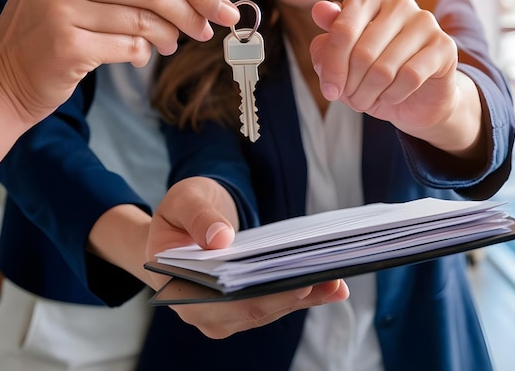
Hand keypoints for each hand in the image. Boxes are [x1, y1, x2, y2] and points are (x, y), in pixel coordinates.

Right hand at [0, 0, 239, 124]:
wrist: (1, 81)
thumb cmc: (51, 36)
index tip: (220, 2)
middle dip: (193, 7)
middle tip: (209, 28)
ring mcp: (56, 5)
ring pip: (144, 16)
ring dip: (170, 34)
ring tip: (171, 45)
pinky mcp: (63, 43)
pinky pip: (129, 45)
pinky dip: (144, 53)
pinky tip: (139, 57)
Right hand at [146, 177, 348, 338]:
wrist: (179, 226)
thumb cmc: (179, 213)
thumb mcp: (183, 201)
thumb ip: (198, 217)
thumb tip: (220, 239)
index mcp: (178, 287)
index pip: (222, 302)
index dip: (259, 296)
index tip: (295, 282)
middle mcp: (201, 309)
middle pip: (250, 311)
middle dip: (291, 296)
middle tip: (328, 279)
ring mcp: (222, 313)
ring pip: (267, 310)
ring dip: (303, 297)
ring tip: (336, 280)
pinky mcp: (242, 305)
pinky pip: (273, 303)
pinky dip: (301, 295)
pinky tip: (331, 286)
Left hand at [309, 0, 482, 155]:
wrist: (416, 97)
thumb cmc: (371, 74)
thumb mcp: (341, 64)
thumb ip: (325, 42)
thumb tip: (319, 11)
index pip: (342, 31)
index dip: (331, 66)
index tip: (329, 91)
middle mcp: (399, 2)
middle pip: (362, 52)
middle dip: (350, 85)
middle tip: (351, 99)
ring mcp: (425, 21)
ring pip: (384, 69)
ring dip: (368, 94)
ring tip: (366, 101)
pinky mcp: (444, 46)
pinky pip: (409, 77)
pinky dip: (393, 95)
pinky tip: (390, 97)